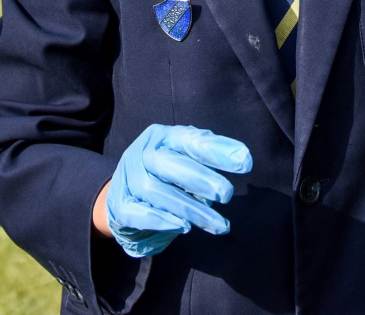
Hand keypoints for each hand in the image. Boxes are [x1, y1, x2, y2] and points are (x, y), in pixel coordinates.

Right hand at [100, 124, 252, 258]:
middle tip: (226, 194)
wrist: (119, 195)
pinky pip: (140, 214)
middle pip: (171, 164)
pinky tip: (185, 227)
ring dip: (191, 209)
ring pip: (158, 192)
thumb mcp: (183, 157)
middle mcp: (143, 154)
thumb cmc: (162, 173)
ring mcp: (128, 180)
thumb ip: (207, 154)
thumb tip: (241, 157)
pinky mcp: (120, 207)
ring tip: (217, 223)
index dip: (217, 150)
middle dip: (201, 179)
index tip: (245, 161)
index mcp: (162, 137)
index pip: (190, 140)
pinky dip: (162, 220)